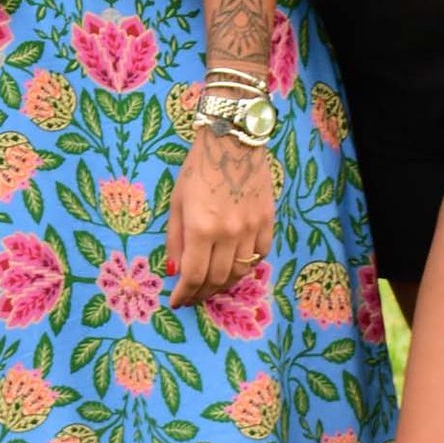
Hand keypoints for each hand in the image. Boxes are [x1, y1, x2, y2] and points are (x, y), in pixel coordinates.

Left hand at [166, 125, 275, 308]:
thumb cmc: (198, 168)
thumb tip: (175, 271)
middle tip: (193, 297)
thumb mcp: (177, 202)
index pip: (194, 275)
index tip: (177, 301)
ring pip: (241, 272)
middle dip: (202, 293)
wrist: (233, 141)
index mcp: (201, 228)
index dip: (185, 294)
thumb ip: (175, 239)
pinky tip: (236, 266)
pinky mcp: (268, 221)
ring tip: (212, 286)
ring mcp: (252, 228)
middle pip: (218, 279)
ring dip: (224, 284)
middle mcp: (229, 233)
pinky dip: (248, 266)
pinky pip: (260, 255)